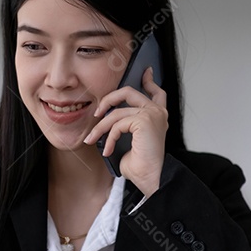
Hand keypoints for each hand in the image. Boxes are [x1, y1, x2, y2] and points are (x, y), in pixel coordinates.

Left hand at [84, 67, 167, 196]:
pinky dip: (109, 137)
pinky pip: (117, 124)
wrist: (151, 178)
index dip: (149, 80)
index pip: (156, 92)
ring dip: (101, 127)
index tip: (145, 72)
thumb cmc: (142, 164)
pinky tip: (108, 150)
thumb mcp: (131, 139)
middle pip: (129, 92)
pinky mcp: (144, 121)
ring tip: (93, 139)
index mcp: (157, 116)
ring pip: (116, 112)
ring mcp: (152, 114)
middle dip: (108, 99)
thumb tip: (108, 118)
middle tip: (97, 112)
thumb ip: (126, 124)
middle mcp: (157, 112)